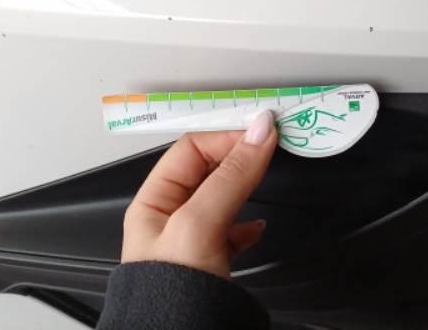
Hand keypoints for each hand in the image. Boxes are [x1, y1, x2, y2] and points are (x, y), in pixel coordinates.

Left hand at [121, 111, 277, 277]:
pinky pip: (231, 230)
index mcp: (154, 201)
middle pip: (208, 169)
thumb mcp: (200, 224)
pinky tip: (258, 229)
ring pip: (223, 197)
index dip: (227, 136)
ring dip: (246, 184)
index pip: (192, 149)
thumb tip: (259, 132)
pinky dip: (249, 223)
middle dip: (239, 155)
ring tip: (268, 174)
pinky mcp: (210, 264)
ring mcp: (191, 241)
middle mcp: (169, 217)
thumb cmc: (169, 294)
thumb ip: (231, 176)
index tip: (264, 131)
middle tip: (273, 143)